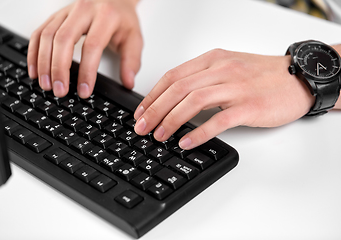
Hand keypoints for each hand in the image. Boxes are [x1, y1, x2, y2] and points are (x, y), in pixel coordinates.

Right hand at [27, 0, 141, 97]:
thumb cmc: (122, 19)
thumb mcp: (134, 38)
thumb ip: (132, 61)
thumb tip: (128, 82)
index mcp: (105, 16)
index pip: (92, 45)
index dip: (87, 71)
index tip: (84, 91)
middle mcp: (83, 10)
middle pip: (64, 39)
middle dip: (59, 68)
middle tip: (59, 90)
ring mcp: (66, 12)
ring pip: (47, 35)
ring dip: (43, 63)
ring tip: (46, 85)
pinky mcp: (56, 16)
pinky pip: (39, 32)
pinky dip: (34, 52)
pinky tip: (35, 70)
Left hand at [133, 48, 314, 149]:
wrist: (297, 78)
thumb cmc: (262, 75)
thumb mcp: (228, 68)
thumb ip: (202, 79)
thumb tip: (174, 99)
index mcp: (213, 60)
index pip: (173, 76)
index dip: (152, 95)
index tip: (140, 111)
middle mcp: (221, 70)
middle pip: (178, 89)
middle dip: (155, 109)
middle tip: (142, 127)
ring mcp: (236, 88)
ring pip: (194, 101)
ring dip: (171, 120)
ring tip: (159, 136)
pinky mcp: (249, 106)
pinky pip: (219, 119)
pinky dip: (199, 131)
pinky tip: (186, 141)